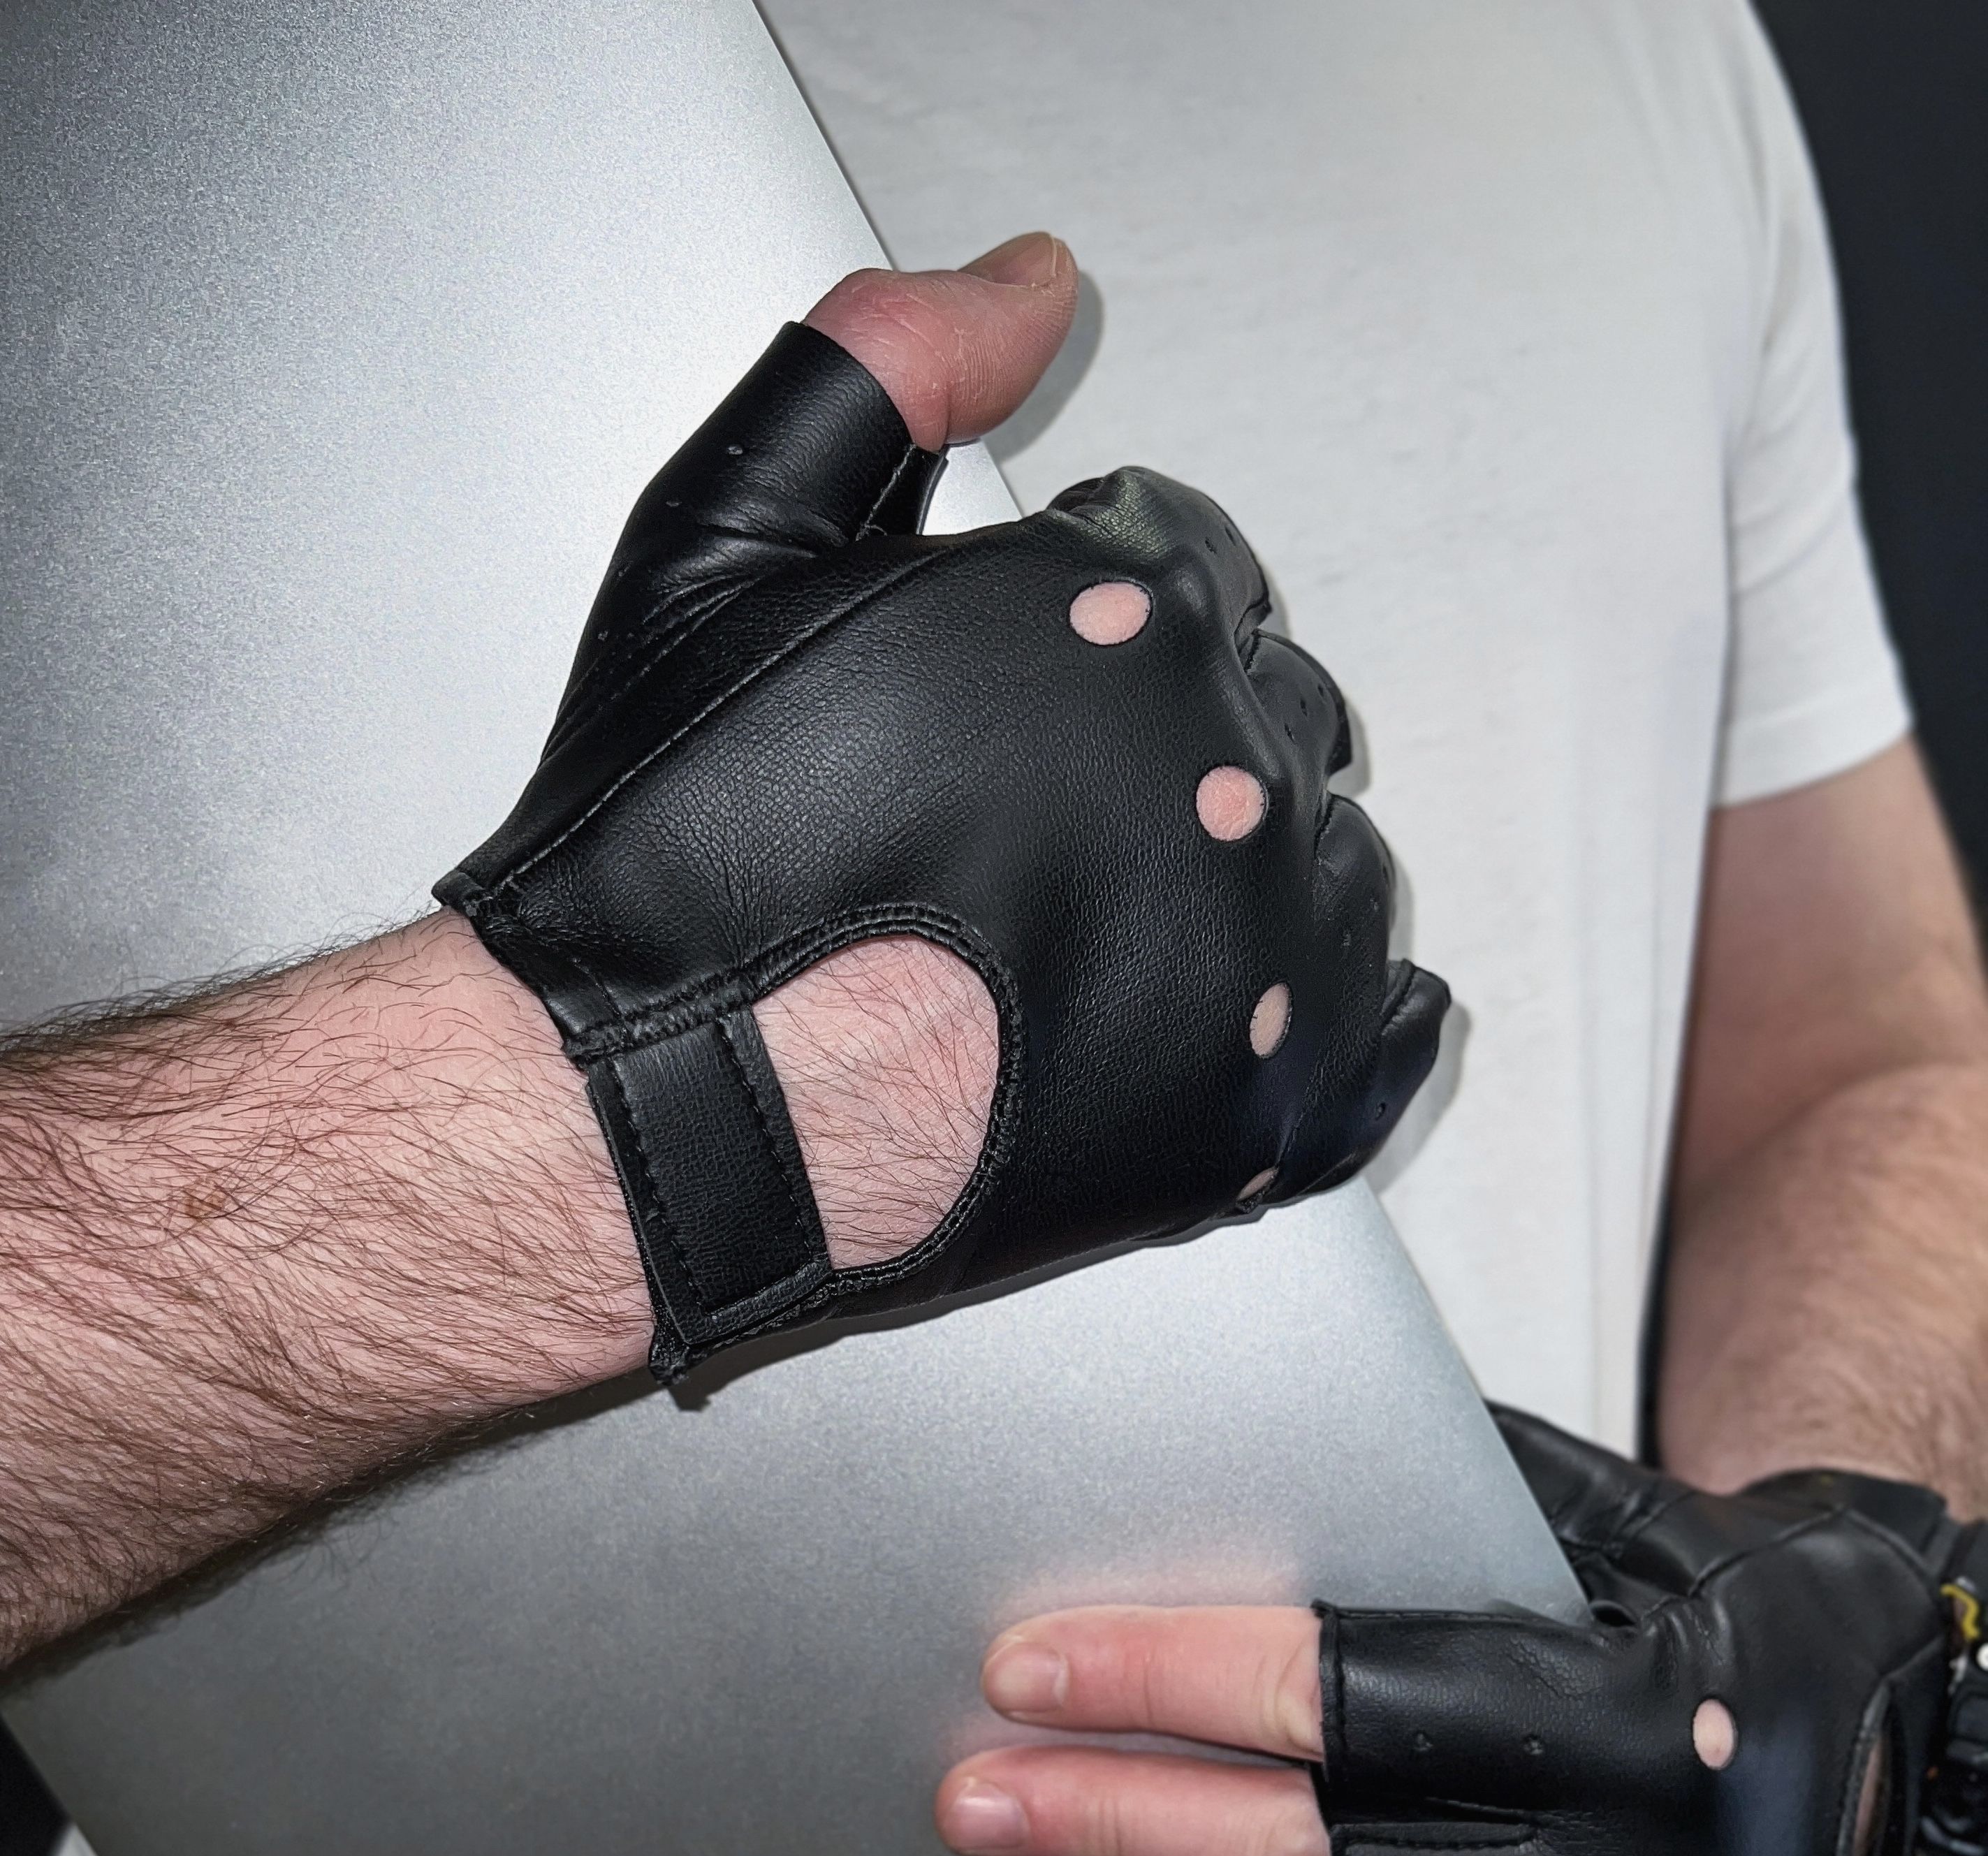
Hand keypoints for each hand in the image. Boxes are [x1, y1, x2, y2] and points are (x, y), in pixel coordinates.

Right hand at [439, 245, 1444, 1380]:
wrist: (659, 1106)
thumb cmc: (680, 858)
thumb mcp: (731, 539)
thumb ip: (890, 367)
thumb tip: (1031, 283)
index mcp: (1131, 613)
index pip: (1195, 562)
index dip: (1097, 614)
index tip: (1026, 682)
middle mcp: (1228, 770)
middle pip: (1268, 712)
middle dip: (1171, 743)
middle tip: (1041, 815)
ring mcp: (1265, 949)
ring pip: (1331, 861)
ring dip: (1244, 874)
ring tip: (1093, 923)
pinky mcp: (1268, 1109)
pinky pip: (1387, 1030)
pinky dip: (1333, 1012)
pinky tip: (1234, 1005)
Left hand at [938, 1409, 1971, 1855]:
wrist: (1884, 1742)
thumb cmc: (1717, 1602)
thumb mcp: (1605, 1518)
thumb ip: (1429, 1496)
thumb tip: (1221, 1459)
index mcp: (1623, 1719)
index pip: (1338, 1701)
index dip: (1165, 1680)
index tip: (1027, 1667)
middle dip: (1115, 1824)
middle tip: (972, 1801)